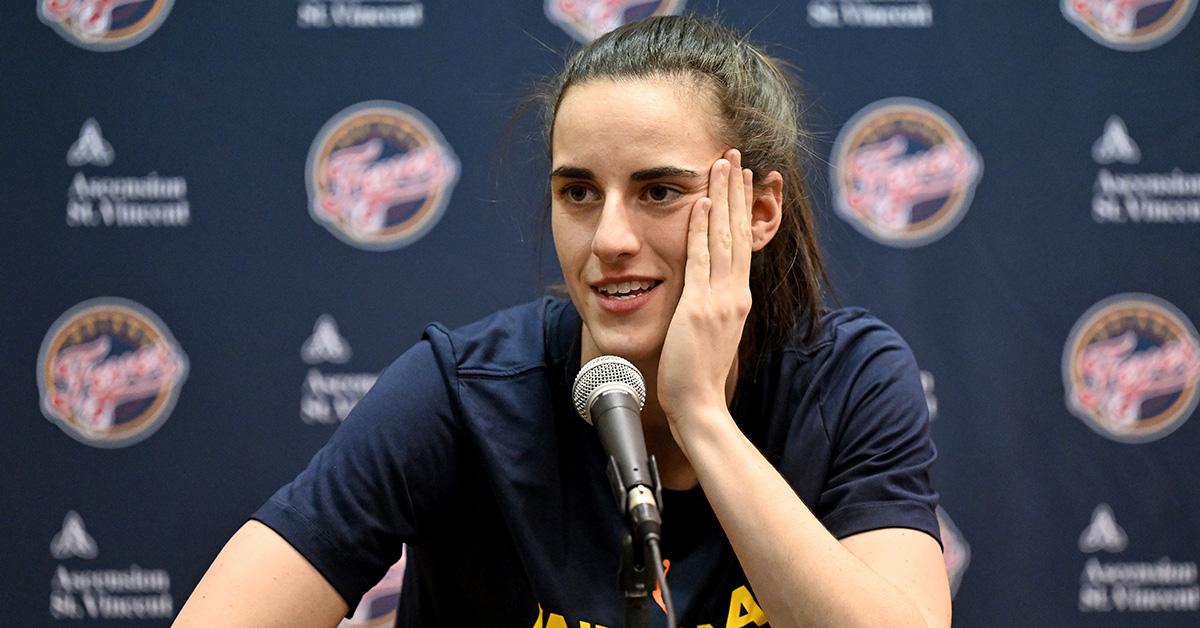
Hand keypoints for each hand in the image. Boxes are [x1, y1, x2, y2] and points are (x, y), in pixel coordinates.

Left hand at [657, 149, 754, 433]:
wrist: (699, 406)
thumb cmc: (697, 377)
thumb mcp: (709, 335)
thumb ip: (708, 310)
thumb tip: (702, 296)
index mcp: (737, 301)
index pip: (741, 245)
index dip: (742, 210)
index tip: (743, 180)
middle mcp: (734, 295)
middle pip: (738, 232)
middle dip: (736, 191)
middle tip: (735, 156)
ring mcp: (721, 299)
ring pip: (725, 237)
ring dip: (723, 197)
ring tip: (723, 164)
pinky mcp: (701, 306)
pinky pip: (702, 259)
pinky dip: (704, 229)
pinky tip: (703, 202)